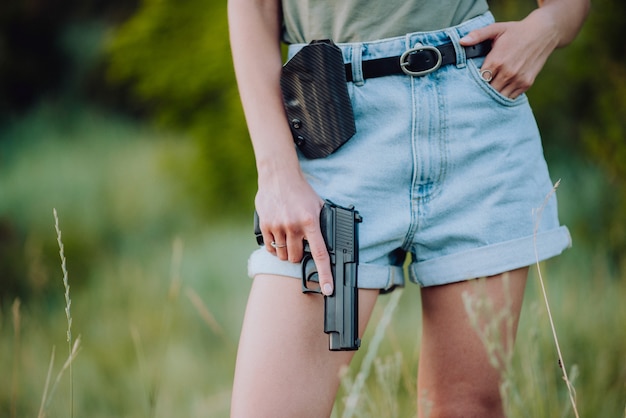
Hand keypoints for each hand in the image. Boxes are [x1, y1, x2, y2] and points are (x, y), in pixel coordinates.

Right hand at [255, 173, 334, 295]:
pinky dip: (274, 248)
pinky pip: (270, 248)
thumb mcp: (318, 205)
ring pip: (283, 256)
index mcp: (310, 222)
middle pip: (297, 258)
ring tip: (289, 239)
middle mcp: (294, 226)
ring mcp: (278, 226)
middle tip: (300, 245)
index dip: (325, 274)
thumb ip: (321, 224)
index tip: (328, 289)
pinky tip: (278, 237)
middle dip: (299, 257)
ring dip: (287, 253)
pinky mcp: (265, 225)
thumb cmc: (301, 191)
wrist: (279, 176)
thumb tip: (328, 243)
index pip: (320, 254)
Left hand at [460, 9, 559, 98]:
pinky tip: (498, 92)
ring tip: (486, 93)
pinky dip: (503, 96)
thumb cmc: (516, 31)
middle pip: (488, 91)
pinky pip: (510, 97)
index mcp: (497, 61)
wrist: (543, 33)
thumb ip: (478, 35)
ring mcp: (518, 80)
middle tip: (475, 91)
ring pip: (498, 97)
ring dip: (491, 97)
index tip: (469, 83)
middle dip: (481, 92)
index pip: (479, 81)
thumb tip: (461, 41)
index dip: (473, 83)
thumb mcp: (496, 29)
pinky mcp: (526, 84)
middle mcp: (507, 73)